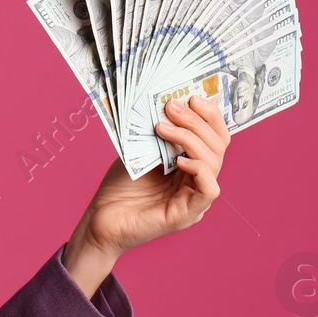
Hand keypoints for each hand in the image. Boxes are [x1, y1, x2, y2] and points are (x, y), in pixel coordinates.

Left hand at [72, 95, 230, 258]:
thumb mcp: (139, 151)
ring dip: (191, 139)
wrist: (99, 221)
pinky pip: (209, 190)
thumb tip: (167, 102)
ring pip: (214, 163)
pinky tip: (178, 160)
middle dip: (196, 121)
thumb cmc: (119, 188)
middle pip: (217, 146)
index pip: (215, 137)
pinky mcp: (186, 215)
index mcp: (191, 166)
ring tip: (163, 127)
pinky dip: (199, 169)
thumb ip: (157, 133)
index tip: (192, 96)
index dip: (209, 115)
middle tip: (172, 107)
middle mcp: (198, 182)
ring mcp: (195, 200)